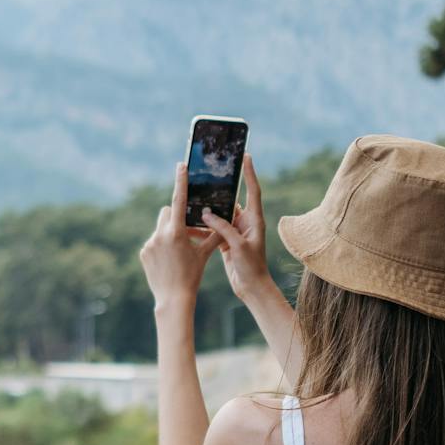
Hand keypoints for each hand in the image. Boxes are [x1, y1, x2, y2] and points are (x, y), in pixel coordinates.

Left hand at [139, 162, 220, 309]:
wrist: (173, 298)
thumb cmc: (192, 275)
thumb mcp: (204, 254)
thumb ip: (213, 235)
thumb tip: (223, 219)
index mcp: (176, 232)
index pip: (178, 201)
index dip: (181, 182)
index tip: (181, 166)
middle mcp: (160, 235)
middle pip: (167, 212)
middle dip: (177, 216)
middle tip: (188, 230)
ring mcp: (149, 243)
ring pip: (160, 227)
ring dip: (170, 231)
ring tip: (179, 250)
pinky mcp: (143, 252)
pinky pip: (154, 241)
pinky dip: (162, 244)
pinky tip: (169, 259)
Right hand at [199, 153, 276, 302]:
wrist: (251, 288)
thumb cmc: (251, 267)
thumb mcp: (239, 246)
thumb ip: (223, 228)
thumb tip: (207, 213)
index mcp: (254, 220)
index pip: (253, 190)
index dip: (249, 173)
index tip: (245, 156)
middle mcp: (246, 223)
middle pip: (232, 200)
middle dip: (220, 190)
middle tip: (208, 176)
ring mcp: (235, 231)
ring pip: (219, 215)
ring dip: (208, 210)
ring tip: (194, 200)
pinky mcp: (226, 241)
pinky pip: (212, 228)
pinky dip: (202, 226)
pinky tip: (190, 223)